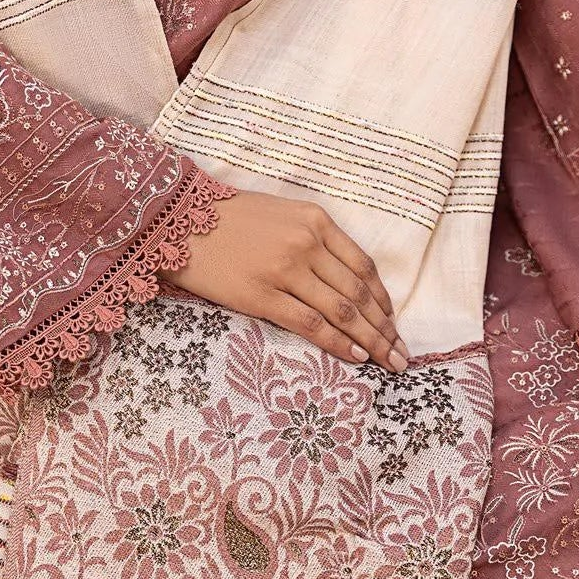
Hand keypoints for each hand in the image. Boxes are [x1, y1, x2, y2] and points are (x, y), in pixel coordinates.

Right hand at [161, 190, 408, 370]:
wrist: (176, 222)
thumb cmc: (228, 220)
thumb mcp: (281, 215)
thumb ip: (314, 240)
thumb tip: (344, 280)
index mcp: (315, 221)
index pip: (364, 267)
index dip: (384, 300)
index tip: (393, 324)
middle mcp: (307, 244)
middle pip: (359, 293)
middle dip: (385, 329)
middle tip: (402, 355)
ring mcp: (285, 270)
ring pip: (342, 311)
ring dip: (371, 340)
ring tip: (389, 363)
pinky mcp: (261, 296)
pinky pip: (311, 324)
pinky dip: (338, 343)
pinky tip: (356, 358)